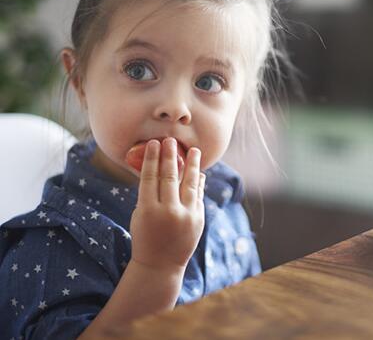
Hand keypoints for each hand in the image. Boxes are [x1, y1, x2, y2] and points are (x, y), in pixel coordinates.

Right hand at [129, 138, 205, 270]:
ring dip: (192, 165)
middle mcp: (168, 212)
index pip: (150, 178)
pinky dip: (199, 183)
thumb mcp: (140, 215)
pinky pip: (198, 195)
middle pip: (169, 177)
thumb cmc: (145, 236)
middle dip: (170, 156)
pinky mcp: (198, 220)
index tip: (154, 143)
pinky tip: (199, 172)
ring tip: (194, 150)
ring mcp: (186, 216)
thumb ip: (150, 194)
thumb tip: (161, 168)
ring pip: (190, 184)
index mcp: (147, 210)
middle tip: (170, 140)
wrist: (160, 265)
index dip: (152, 158)